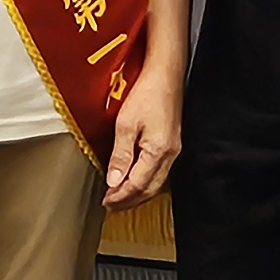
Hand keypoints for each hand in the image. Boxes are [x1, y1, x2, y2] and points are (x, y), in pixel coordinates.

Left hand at [103, 50, 182, 208]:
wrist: (166, 73)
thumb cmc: (147, 93)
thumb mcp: (126, 124)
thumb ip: (121, 155)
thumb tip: (114, 182)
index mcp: (159, 152)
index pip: (138, 185)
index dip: (121, 197)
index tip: (106, 202)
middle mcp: (170, 155)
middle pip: (150, 189)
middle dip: (130, 200)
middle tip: (111, 205)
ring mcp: (173, 150)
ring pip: (156, 183)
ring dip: (137, 192)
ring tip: (120, 196)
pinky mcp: (171, 143)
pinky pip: (159, 172)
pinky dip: (145, 181)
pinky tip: (134, 178)